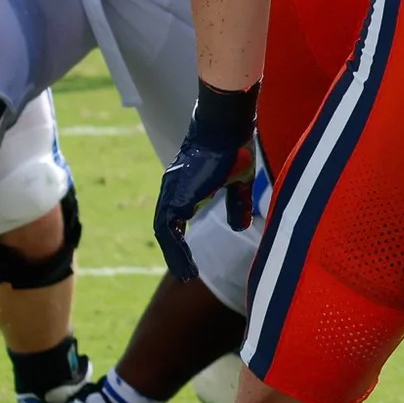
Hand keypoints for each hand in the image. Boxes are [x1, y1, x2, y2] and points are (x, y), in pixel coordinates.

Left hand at [154, 84, 257, 280]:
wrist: (227, 128)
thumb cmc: (234, 148)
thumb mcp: (239, 182)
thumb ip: (238, 204)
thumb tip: (240, 227)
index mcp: (186, 188)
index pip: (175, 220)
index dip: (180, 240)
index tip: (189, 259)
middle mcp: (173, 191)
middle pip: (165, 229)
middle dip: (175, 253)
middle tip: (186, 273)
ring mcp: (172, 193)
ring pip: (163, 232)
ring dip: (174, 255)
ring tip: (186, 274)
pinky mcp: (177, 196)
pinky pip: (168, 229)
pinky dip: (175, 248)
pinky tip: (185, 261)